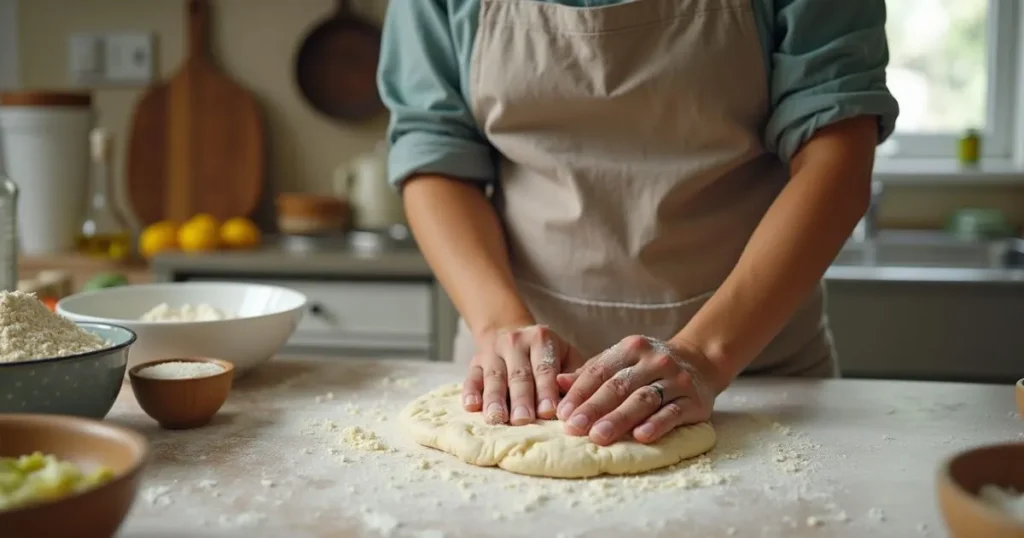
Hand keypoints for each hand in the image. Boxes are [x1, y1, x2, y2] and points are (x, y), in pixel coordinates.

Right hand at [463, 325, 584, 425]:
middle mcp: (515, 342)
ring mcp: (492, 352)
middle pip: (519, 375)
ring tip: (497, 419)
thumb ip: (573, 375)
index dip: (546, 390)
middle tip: (523, 420)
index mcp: (541, 339)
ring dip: (495, 399)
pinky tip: (471, 407)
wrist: (510, 332)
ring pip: (494, 377)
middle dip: (521, 399)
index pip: (544, 368)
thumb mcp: (566, 356)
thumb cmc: (545, 354)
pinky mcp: (475, 363)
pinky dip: (471, 392)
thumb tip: (572, 397)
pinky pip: (471, 377)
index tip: (548, 412)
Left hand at [555, 335, 725, 445]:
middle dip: (593, 408)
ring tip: (598, 436)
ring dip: (619, 418)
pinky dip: (656, 424)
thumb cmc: (650, 367)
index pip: (600, 371)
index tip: (562, 413)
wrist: (701, 362)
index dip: (579, 392)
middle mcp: (654, 360)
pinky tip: (641, 437)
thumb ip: (591, 372)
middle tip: (573, 428)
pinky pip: (673, 412)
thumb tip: (558, 383)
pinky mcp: (694, 400)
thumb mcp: (622, 361)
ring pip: (643, 399)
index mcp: (631, 348)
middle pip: (618, 386)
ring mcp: (676, 379)